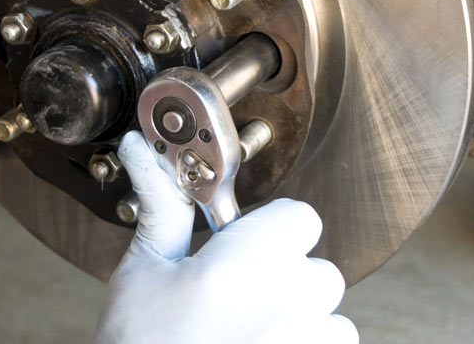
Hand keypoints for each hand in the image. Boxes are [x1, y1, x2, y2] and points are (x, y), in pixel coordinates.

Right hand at [95, 131, 357, 343]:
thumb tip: (141, 149)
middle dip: (286, 281)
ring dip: (302, 327)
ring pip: (332, 322)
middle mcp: (290, 304)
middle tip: (236, 303)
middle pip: (320, 271)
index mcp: (246, 264)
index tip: (241, 250)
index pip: (301, 217)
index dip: (271, 230)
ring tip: (244, 341)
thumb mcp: (142, 276)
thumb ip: (161, 209)